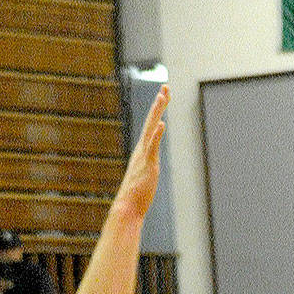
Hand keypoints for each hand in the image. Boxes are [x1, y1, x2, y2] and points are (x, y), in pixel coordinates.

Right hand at [110, 86, 170, 220]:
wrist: (128, 207)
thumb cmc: (136, 194)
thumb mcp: (145, 175)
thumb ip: (147, 165)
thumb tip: (150, 162)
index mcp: (142, 150)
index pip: (152, 125)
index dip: (158, 110)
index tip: (163, 95)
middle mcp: (142, 149)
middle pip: (151, 121)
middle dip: (159, 104)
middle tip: (165, 87)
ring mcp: (144, 155)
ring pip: (151, 129)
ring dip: (157, 112)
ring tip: (162, 97)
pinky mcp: (148, 165)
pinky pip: (152, 147)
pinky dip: (156, 135)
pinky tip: (161, 124)